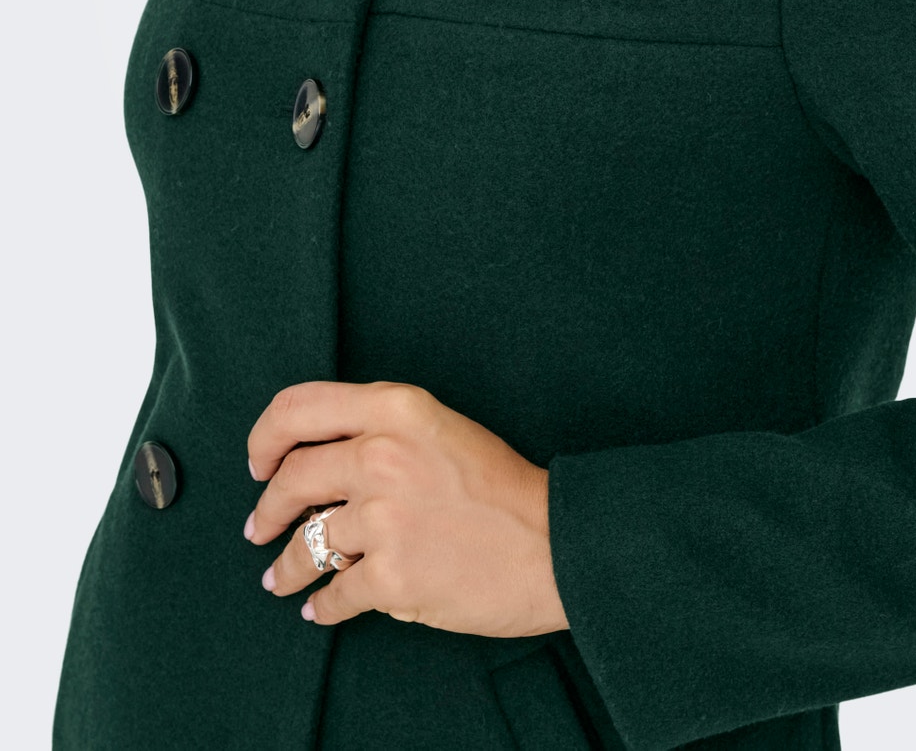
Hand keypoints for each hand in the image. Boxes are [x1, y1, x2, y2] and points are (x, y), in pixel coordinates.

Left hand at [243, 379, 569, 634]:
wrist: (555, 544)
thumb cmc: (504, 487)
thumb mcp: (443, 428)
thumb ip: (384, 430)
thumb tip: (323, 460)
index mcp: (397, 408)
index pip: (298, 407)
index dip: (265, 437)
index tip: (259, 462)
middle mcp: (382, 455)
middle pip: (292, 478)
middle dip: (267, 510)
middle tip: (259, 526)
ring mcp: (384, 518)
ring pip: (305, 544)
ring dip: (287, 568)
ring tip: (282, 580)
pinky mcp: (391, 576)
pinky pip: (335, 594)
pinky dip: (324, 606)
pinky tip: (322, 609)